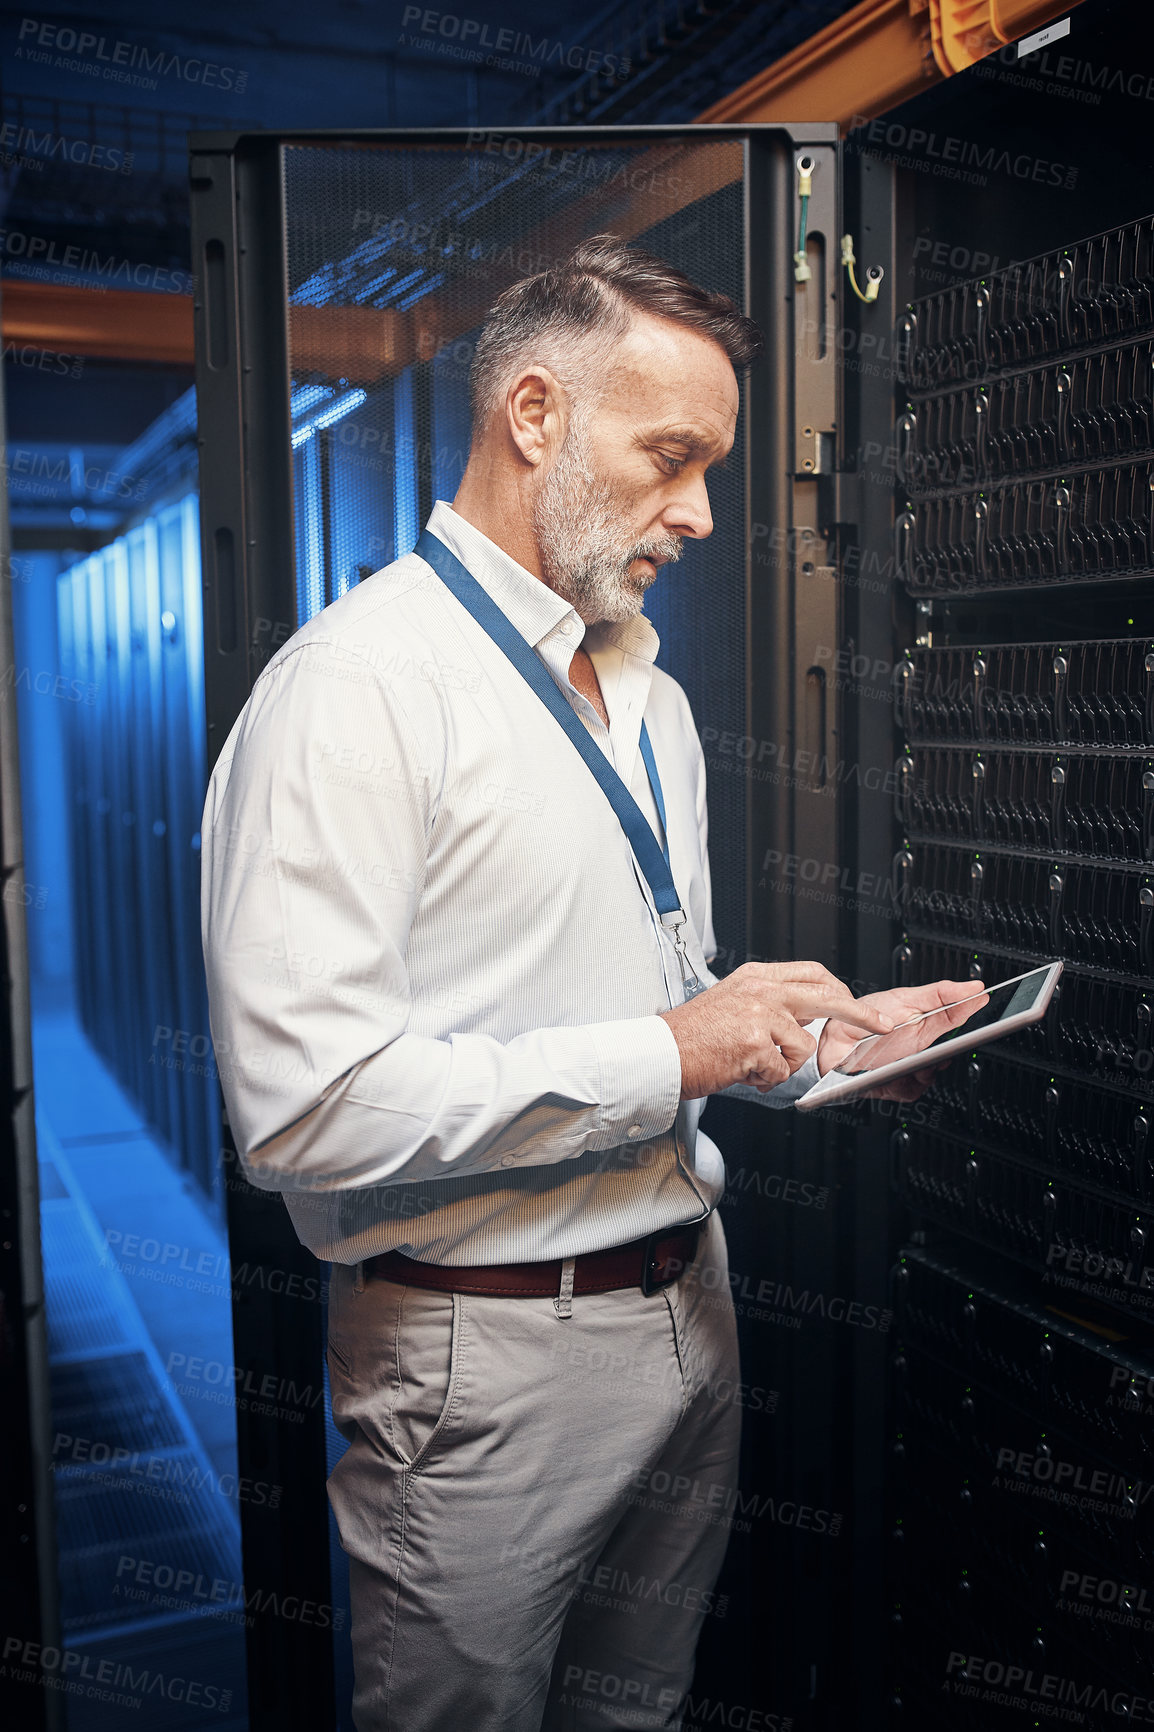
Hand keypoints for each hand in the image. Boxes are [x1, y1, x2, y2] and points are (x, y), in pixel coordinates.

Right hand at [657, 961, 897, 1100]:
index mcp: (756, 977)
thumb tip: (802, 1015)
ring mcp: (759, 1016)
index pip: (812, 973)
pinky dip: (764, 1080)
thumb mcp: (730, 1001)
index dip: (840, 989)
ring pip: (802, 1046)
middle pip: (827, 997)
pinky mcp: (756, 1044)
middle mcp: (761, 991)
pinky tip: (742, 1073)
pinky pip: (780, 1071)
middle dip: (860, 1014)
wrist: (660, 1053)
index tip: (856, 1003)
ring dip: (783, 1065)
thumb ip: (767, 1002)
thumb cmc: (689, 1035)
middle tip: (880, 1025)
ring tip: (752, 1064)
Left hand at [815, 978, 987, 1100]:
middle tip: (942, 1045)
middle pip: (947, 1057)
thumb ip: (943, 995)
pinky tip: (898, 1071)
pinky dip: (906, 1082)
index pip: (959, 1031)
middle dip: (947, 1052)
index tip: (985, 1026)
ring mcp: (908, 1069)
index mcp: (928, 1027)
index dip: (976, 1029)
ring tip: (916, 1059)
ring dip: (926, 1068)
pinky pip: (910, 1091)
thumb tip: (975, 988)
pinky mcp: (894, 1087)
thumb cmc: (865, 1018)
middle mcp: (921, 1051)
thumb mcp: (908, 999)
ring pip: (931, 1076)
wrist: (830, 1037)